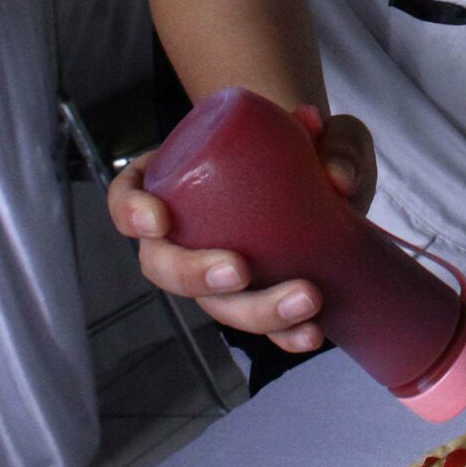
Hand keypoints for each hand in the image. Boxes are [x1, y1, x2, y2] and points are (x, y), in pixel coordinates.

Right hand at [106, 104, 376, 351]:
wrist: (336, 182)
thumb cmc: (311, 148)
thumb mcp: (329, 131)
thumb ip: (337, 140)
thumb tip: (337, 178)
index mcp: (180, 178)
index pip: (128, 195)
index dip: (130, 211)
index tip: (159, 220)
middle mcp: (188, 231)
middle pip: (165, 265)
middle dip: (195, 276)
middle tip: (240, 270)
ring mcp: (217, 270)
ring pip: (212, 304)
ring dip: (253, 313)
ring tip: (305, 302)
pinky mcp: (255, 298)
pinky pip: (258, 326)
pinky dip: (282, 335)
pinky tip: (310, 334)